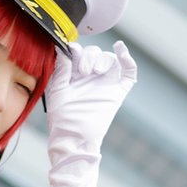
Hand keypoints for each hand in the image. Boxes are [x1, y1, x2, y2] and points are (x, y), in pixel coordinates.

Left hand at [44, 40, 136, 158]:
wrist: (74, 138)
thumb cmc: (61, 119)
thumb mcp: (57, 90)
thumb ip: (62, 69)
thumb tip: (62, 48)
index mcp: (74, 76)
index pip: (79, 53)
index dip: (77, 49)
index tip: (72, 52)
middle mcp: (90, 78)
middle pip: (96, 53)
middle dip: (89, 56)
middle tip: (83, 70)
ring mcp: (104, 84)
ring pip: (110, 59)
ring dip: (102, 58)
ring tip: (94, 71)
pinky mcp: (117, 92)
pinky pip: (128, 72)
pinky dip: (128, 60)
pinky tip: (120, 49)